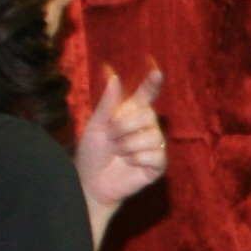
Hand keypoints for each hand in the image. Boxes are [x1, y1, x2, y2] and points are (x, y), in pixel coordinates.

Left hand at [75, 66, 166, 224]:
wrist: (92, 181)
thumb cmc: (92, 153)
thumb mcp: (96, 125)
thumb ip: (107, 103)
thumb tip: (113, 75)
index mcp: (131, 113)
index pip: (147, 94)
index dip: (152, 82)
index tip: (156, 68)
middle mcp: (146, 126)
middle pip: (147, 114)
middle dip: (124, 126)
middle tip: (112, 139)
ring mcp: (154, 146)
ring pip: (152, 135)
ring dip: (129, 145)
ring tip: (119, 153)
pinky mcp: (158, 164)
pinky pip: (155, 154)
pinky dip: (137, 159)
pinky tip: (129, 163)